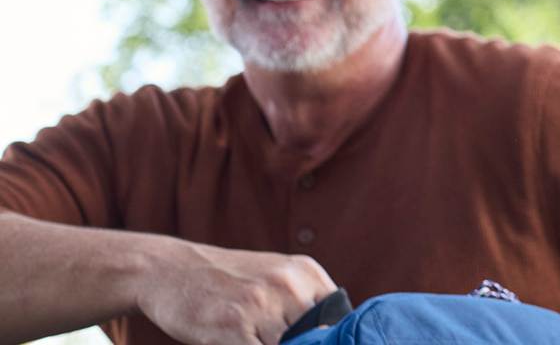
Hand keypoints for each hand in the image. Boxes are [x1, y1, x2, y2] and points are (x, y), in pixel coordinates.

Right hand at [133, 239, 335, 344]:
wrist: (171, 269)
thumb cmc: (226, 280)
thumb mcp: (274, 277)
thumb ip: (304, 303)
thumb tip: (332, 337)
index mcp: (305, 272)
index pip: (340, 319)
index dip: (331, 342)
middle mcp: (288, 285)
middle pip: (316, 339)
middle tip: (272, 339)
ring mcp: (260, 306)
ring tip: (253, 338)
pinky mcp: (232, 328)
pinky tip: (236, 344)